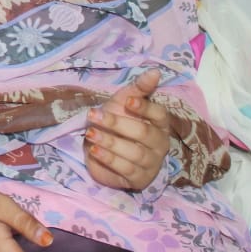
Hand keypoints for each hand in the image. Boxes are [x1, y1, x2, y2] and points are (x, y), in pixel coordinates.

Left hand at [84, 69, 170, 190]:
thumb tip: (155, 71)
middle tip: (93, 116)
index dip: (144, 107)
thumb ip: (139, 88)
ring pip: (134, 153)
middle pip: (143, 133)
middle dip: (117, 123)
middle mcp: (160, 144)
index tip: (127, 101)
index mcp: (160, 123)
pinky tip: (94, 150)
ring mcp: (151, 163)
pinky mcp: (139, 179)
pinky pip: (125, 169)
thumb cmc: (117, 120)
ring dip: (110, 142)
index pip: (159, 114)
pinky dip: (109, 159)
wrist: (101, 147)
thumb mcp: (123, 102)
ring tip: (90, 133)